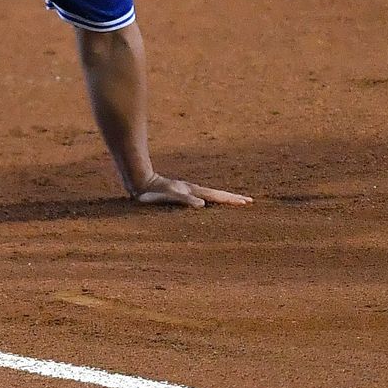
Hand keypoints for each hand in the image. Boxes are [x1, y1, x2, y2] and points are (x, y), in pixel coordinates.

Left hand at [132, 172, 251, 207]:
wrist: (139, 182)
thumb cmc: (152, 192)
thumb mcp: (168, 197)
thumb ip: (184, 200)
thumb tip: (203, 205)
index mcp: (192, 191)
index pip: (216, 196)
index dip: (230, 200)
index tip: (246, 202)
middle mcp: (192, 190)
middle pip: (216, 194)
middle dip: (231, 198)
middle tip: (248, 201)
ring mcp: (186, 191)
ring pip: (209, 195)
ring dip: (222, 199)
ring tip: (235, 202)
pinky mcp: (180, 194)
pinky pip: (200, 198)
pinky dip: (211, 201)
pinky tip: (210, 204)